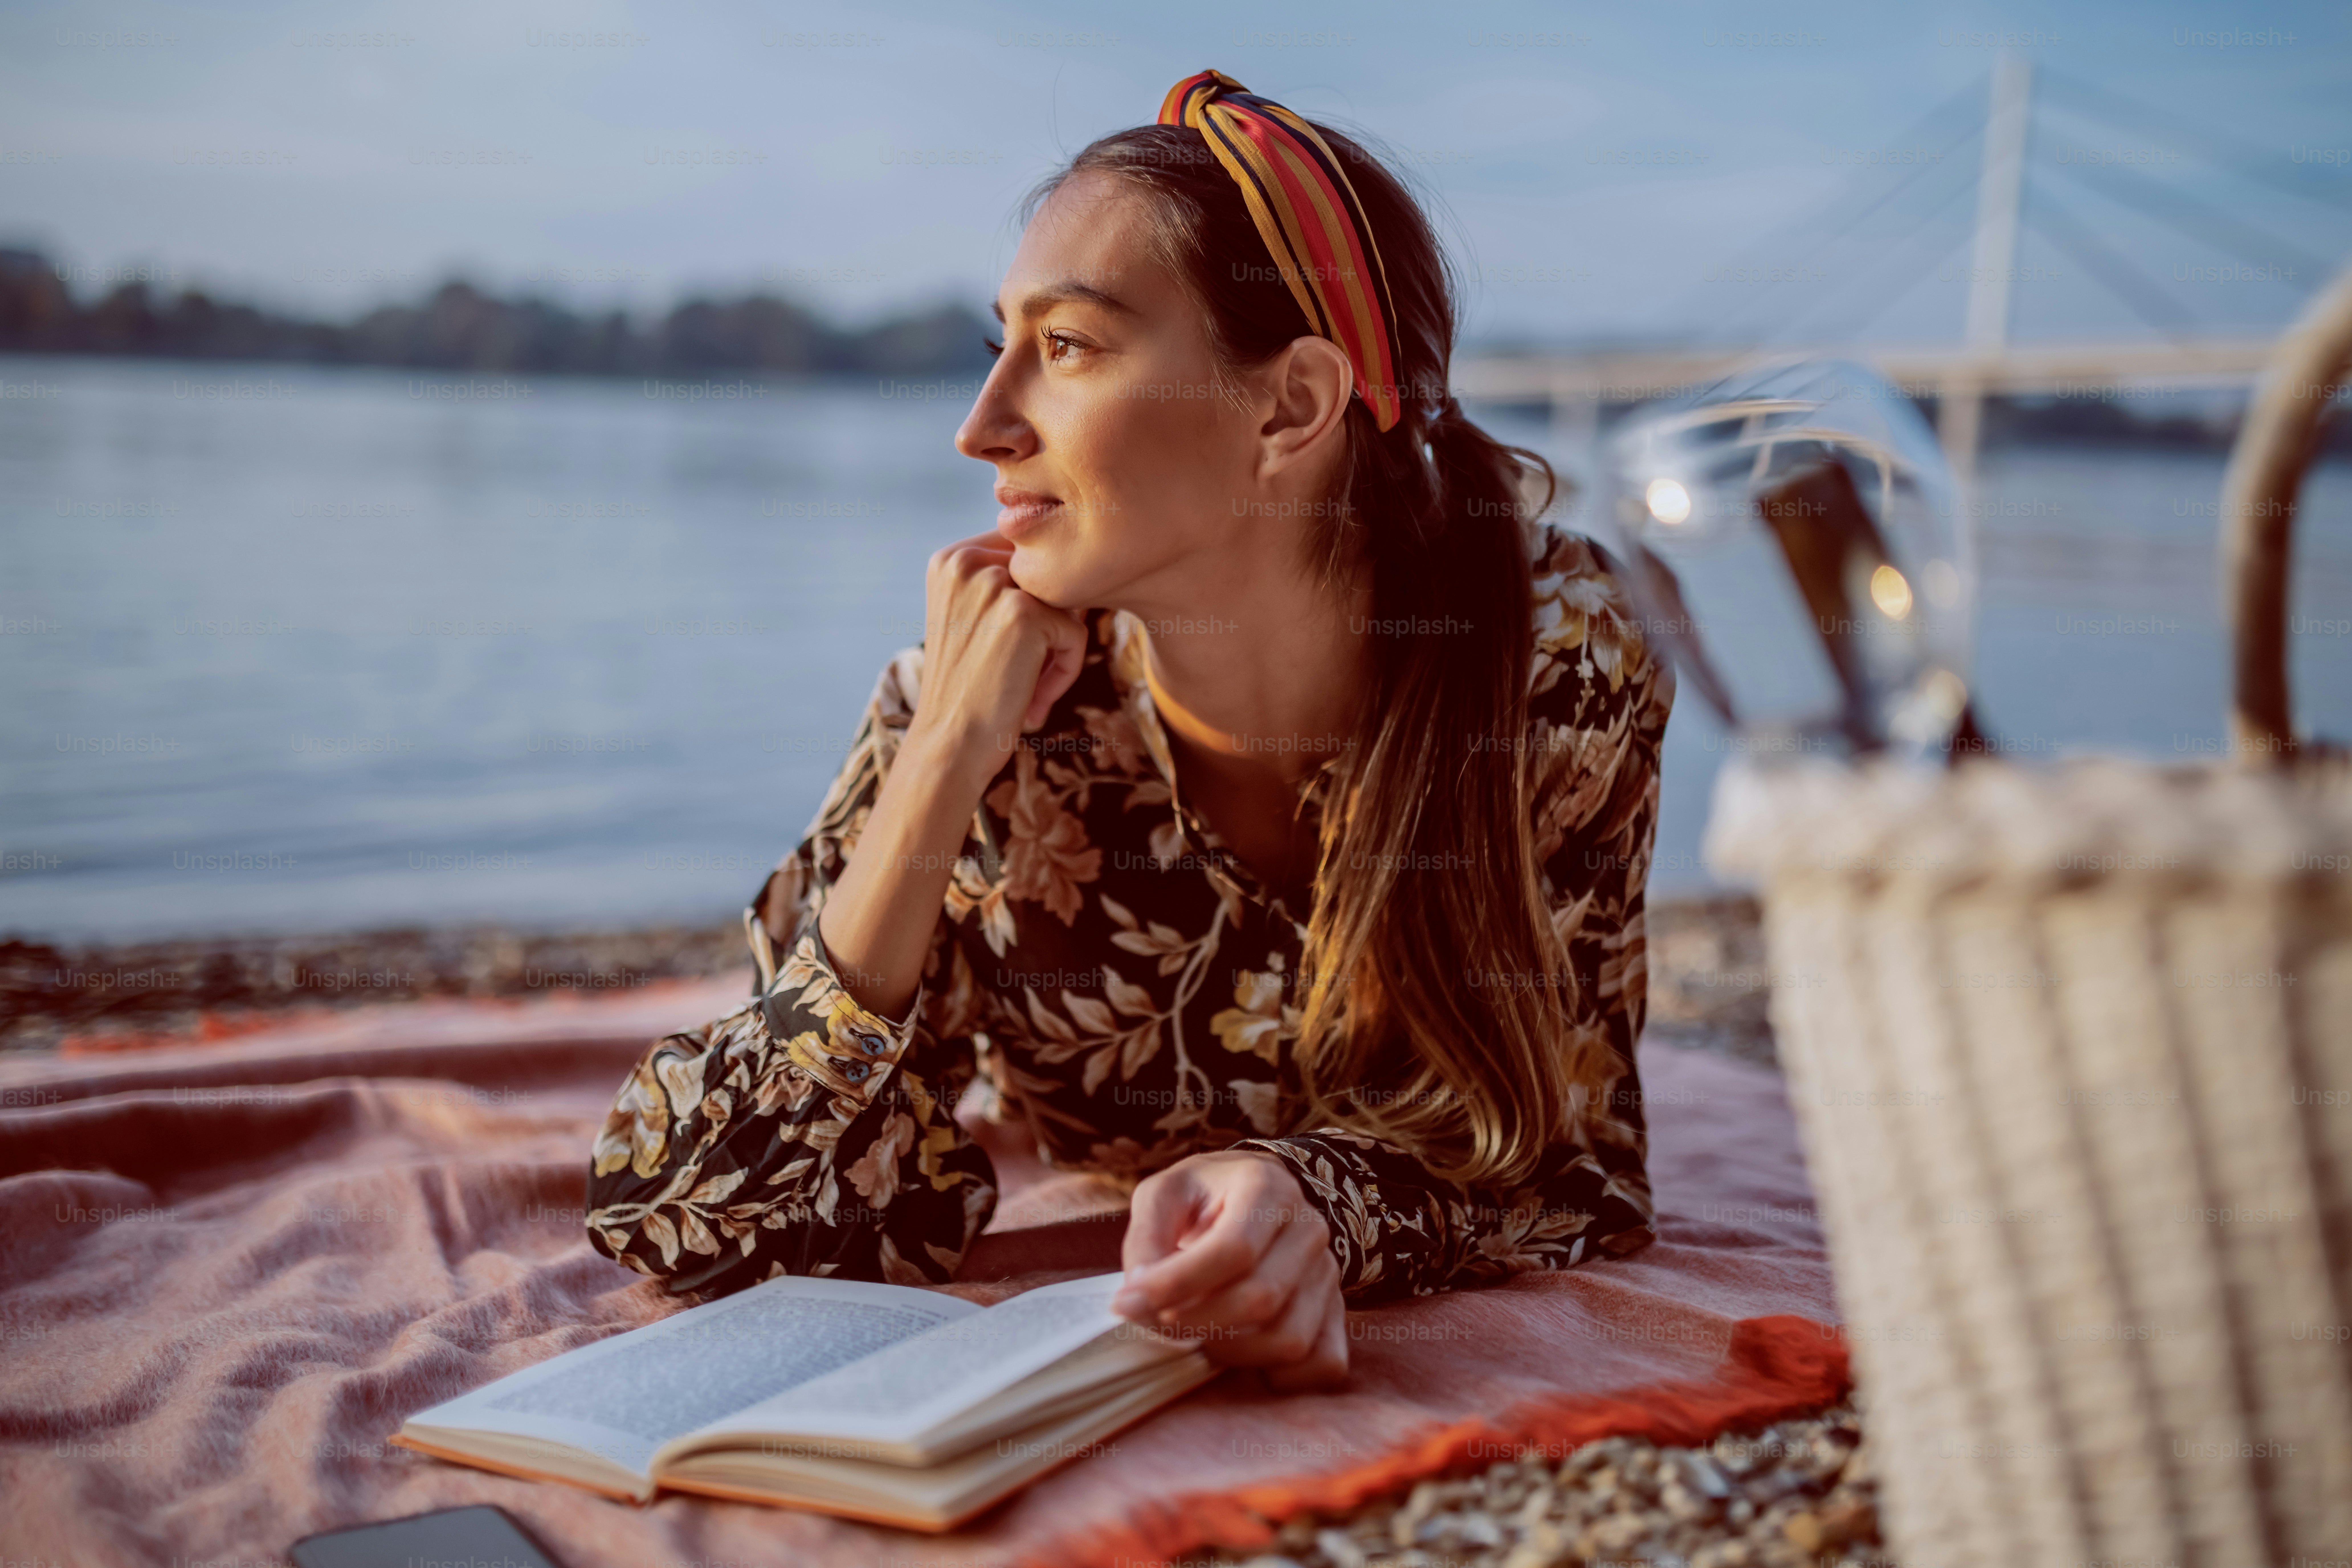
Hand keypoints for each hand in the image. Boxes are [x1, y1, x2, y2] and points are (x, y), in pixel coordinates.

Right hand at [906, 530, 1088, 790]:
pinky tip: (1033, 701)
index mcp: (950, 559)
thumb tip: (1073, 565)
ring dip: (1056, 652)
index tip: (1011, 648)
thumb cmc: (968, 691)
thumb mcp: (974, 621)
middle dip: (1048, 627)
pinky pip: (1075, 634)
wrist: (949, 747)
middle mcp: (966, 562)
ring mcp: (993, 584)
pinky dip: (1065, 672)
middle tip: (1022, 673)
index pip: (1024, 556)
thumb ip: (1008, 584)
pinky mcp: (1022, 613)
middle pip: (1048, 579)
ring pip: (1065, 605)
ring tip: (1028, 689)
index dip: (1036, 603)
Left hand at [1111, 1149, 1347, 1391]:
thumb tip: (1137, 1297)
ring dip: (1232, 1353)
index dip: (1178, 1284)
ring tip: (1199, 1335)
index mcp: (1269, 1188)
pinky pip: (1326, 1364)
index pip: (1234, 1249)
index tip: (1129, 1302)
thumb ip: (1145, 1238)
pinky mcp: (1336, 1312)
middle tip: (1158, 1323)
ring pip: (1290, 1339)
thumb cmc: (1204, 1198)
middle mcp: (1309, 1229)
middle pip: (1261, 1299)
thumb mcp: (1164, 1195)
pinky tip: (1246, 1356)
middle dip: (1197, 1323)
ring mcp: (1327, 1274)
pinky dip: (1284, 1376)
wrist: (1255, 1198)